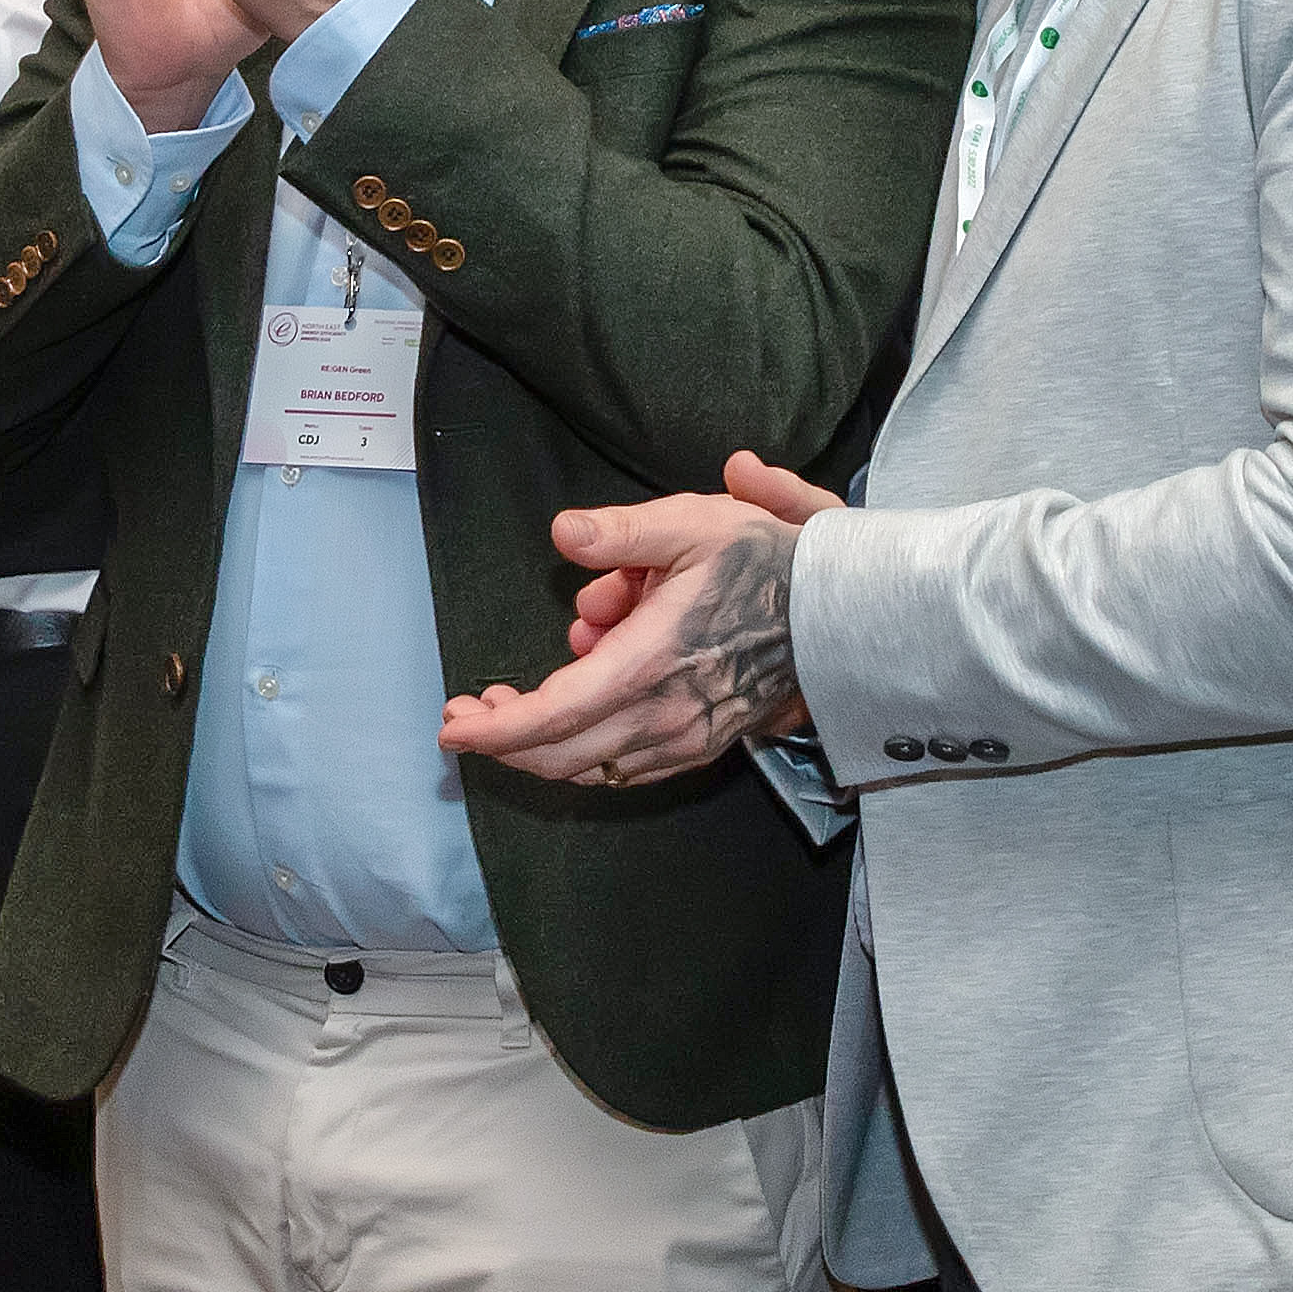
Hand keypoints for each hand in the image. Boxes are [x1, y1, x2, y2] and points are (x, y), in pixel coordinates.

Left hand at [436, 452, 820, 785]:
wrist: (842, 614)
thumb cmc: (765, 564)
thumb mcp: (694, 524)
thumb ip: (622, 529)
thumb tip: (563, 532)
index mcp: (653, 663)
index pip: (556, 715)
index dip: (496, 730)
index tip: (451, 724)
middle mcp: (665, 716)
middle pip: (560, 752)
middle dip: (504, 736)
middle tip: (469, 707)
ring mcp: (685, 740)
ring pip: (590, 765)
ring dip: (542, 740)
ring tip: (513, 697)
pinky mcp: (700, 748)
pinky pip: (624, 767)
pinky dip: (584, 747)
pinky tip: (571, 707)